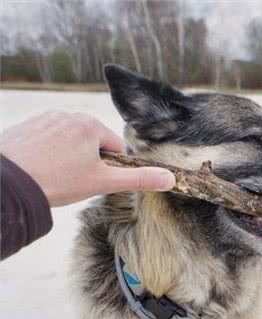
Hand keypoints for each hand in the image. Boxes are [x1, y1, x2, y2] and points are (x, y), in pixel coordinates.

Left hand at [0, 111, 175, 206]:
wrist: (9, 184)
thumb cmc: (56, 181)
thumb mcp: (103, 182)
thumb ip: (138, 179)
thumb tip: (170, 178)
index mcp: (90, 125)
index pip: (114, 148)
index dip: (108, 167)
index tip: (91, 179)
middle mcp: (68, 115)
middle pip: (91, 143)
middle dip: (86, 162)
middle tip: (71, 180)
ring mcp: (44, 119)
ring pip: (68, 143)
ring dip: (66, 158)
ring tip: (54, 176)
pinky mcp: (25, 127)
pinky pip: (45, 141)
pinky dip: (45, 155)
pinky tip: (38, 170)